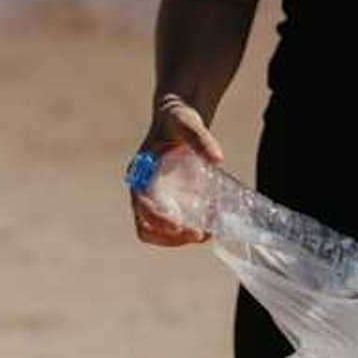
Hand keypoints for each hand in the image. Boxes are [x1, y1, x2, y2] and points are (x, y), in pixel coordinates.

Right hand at [130, 94, 223, 246]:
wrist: (179, 119)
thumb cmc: (178, 118)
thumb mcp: (187, 122)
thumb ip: (200, 138)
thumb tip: (217, 158)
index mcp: (139, 173)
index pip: (141, 205)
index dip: (157, 218)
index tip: (178, 226)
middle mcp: (143, 190)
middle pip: (146, 227)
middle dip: (170, 237)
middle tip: (199, 234)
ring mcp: (157, 199)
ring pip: (159, 233)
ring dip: (181, 239)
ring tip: (208, 233)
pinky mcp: (171, 202)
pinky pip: (176, 226)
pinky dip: (191, 230)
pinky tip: (211, 224)